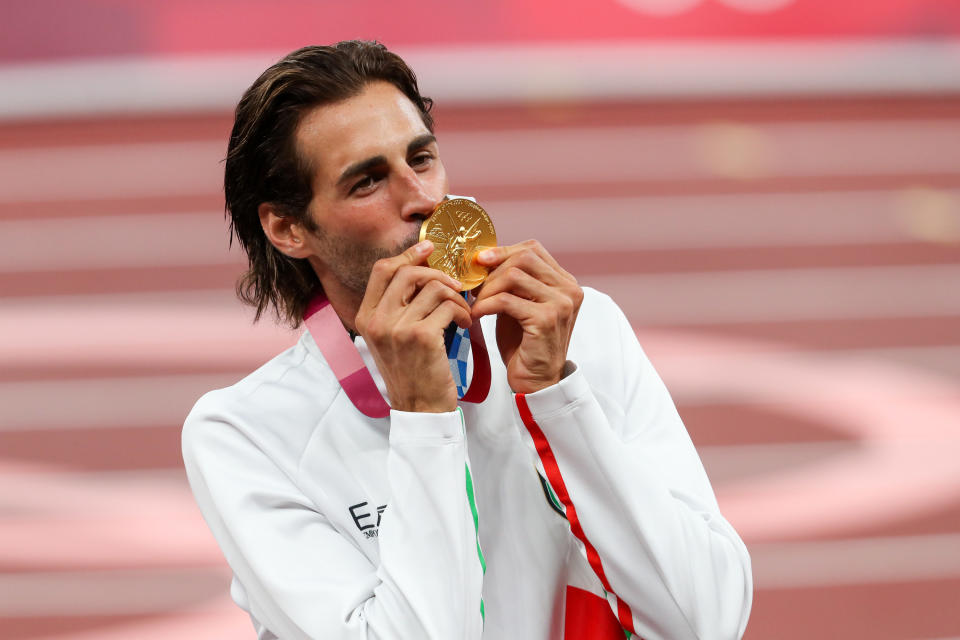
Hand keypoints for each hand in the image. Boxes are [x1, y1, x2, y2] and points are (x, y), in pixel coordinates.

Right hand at [354, 240, 471, 412]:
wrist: (420, 409)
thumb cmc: (412, 372)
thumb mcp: (392, 338)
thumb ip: (397, 308)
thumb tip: (422, 271)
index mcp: (366, 317)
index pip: (382, 270)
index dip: (408, 255)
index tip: (429, 249)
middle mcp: (377, 321)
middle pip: (408, 272)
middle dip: (437, 273)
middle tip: (455, 285)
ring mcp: (397, 328)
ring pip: (433, 288)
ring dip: (455, 297)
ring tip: (462, 312)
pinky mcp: (421, 337)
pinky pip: (448, 306)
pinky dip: (462, 312)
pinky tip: (465, 324)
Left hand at [470, 240, 582, 393]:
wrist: (536, 381)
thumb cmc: (524, 344)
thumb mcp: (519, 304)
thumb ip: (511, 282)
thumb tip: (483, 258)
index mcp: (565, 282)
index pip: (533, 249)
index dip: (503, 251)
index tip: (480, 262)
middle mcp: (569, 289)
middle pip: (524, 258)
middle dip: (493, 270)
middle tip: (474, 286)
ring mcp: (561, 304)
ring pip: (514, 276)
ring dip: (487, 288)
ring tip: (476, 303)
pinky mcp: (546, 320)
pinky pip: (507, 300)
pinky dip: (486, 305)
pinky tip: (477, 314)